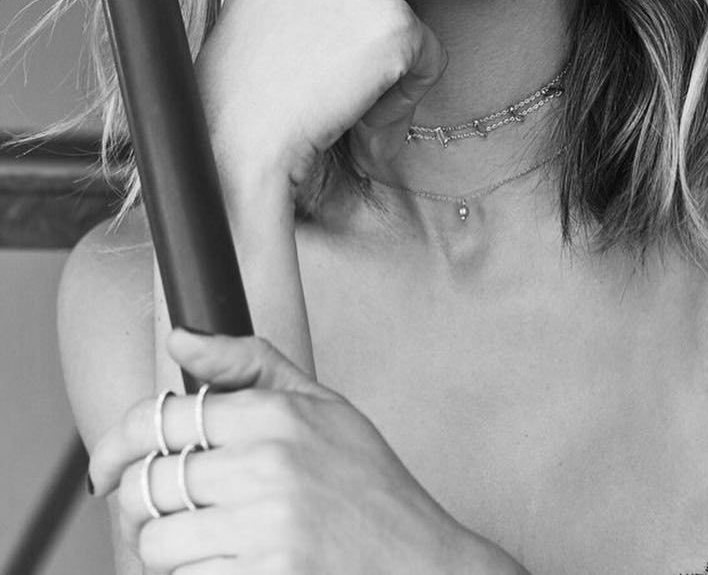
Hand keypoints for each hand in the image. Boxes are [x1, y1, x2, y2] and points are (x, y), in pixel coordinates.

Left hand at [90, 330, 509, 574]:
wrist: (421, 563)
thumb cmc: (369, 484)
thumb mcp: (322, 406)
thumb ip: (249, 364)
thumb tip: (179, 339)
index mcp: (277, 415)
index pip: (162, 418)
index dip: (116, 443)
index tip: (104, 466)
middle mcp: (268, 467)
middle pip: (149, 482)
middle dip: (139, 501)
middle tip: (154, 511)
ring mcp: (266, 531)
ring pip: (157, 543)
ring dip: (165, 549)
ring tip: (197, 542)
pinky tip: (223, 566)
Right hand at [195, 0, 446, 215]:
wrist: (241, 137)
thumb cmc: (240, 83)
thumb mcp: (257, 0)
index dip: (337, 7)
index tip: (310, 43)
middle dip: (362, 29)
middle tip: (322, 73)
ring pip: (401, 23)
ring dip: (381, 62)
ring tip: (335, 93)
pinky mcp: (397, 23)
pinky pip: (431, 58)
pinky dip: (406, 93)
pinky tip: (362, 112)